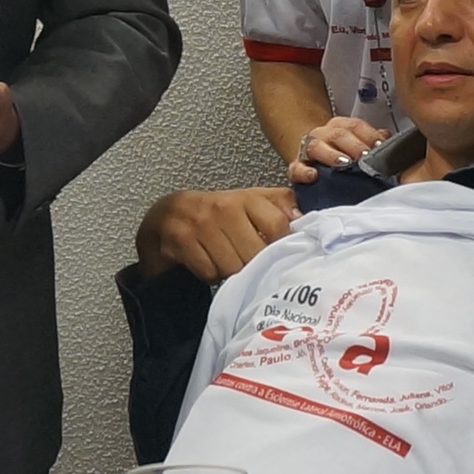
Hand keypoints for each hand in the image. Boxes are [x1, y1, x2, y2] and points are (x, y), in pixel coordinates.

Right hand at [138, 186, 298, 282]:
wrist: (169, 215)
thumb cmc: (218, 213)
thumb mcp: (251, 203)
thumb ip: (280, 206)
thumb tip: (303, 219)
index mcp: (247, 198)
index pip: (277, 225)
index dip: (280, 245)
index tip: (277, 253)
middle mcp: (225, 208)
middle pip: (255, 253)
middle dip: (254, 265)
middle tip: (249, 263)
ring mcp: (201, 224)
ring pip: (232, 267)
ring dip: (232, 272)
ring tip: (227, 262)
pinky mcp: (182, 241)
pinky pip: (209, 273)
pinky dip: (211, 276)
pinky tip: (209, 264)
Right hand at [290, 115, 386, 183]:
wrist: (314, 163)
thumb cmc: (342, 155)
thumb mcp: (359, 145)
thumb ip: (373, 140)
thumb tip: (387, 138)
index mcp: (340, 126)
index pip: (356, 125)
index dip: (370, 135)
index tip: (380, 147)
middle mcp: (323, 134)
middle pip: (339, 134)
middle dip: (354, 146)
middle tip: (366, 158)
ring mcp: (308, 149)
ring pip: (317, 146)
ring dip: (332, 155)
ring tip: (344, 164)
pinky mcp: (296, 168)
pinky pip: (296, 168)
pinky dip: (304, 172)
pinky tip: (314, 176)